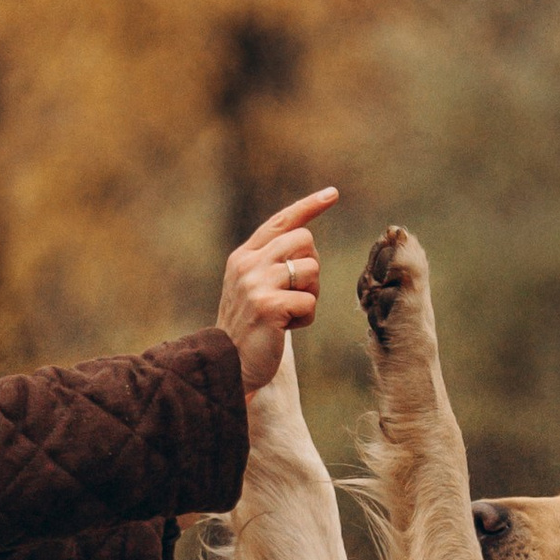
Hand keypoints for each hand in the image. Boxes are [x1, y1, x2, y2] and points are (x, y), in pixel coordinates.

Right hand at [219, 188, 340, 394]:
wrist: (226, 366)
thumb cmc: (248, 329)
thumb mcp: (252, 287)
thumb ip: (271, 262)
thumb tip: (305, 240)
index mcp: (243, 257)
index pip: (281, 222)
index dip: (308, 206)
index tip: (332, 194)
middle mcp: (247, 264)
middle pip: (305, 241)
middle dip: (311, 268)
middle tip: (295, 294)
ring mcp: (256, 284)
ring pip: (311, 270)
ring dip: (309, 296)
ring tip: (287, 313)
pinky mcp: (268, 307)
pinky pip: (310, 303)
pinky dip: (305, 319)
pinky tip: (284, 329)